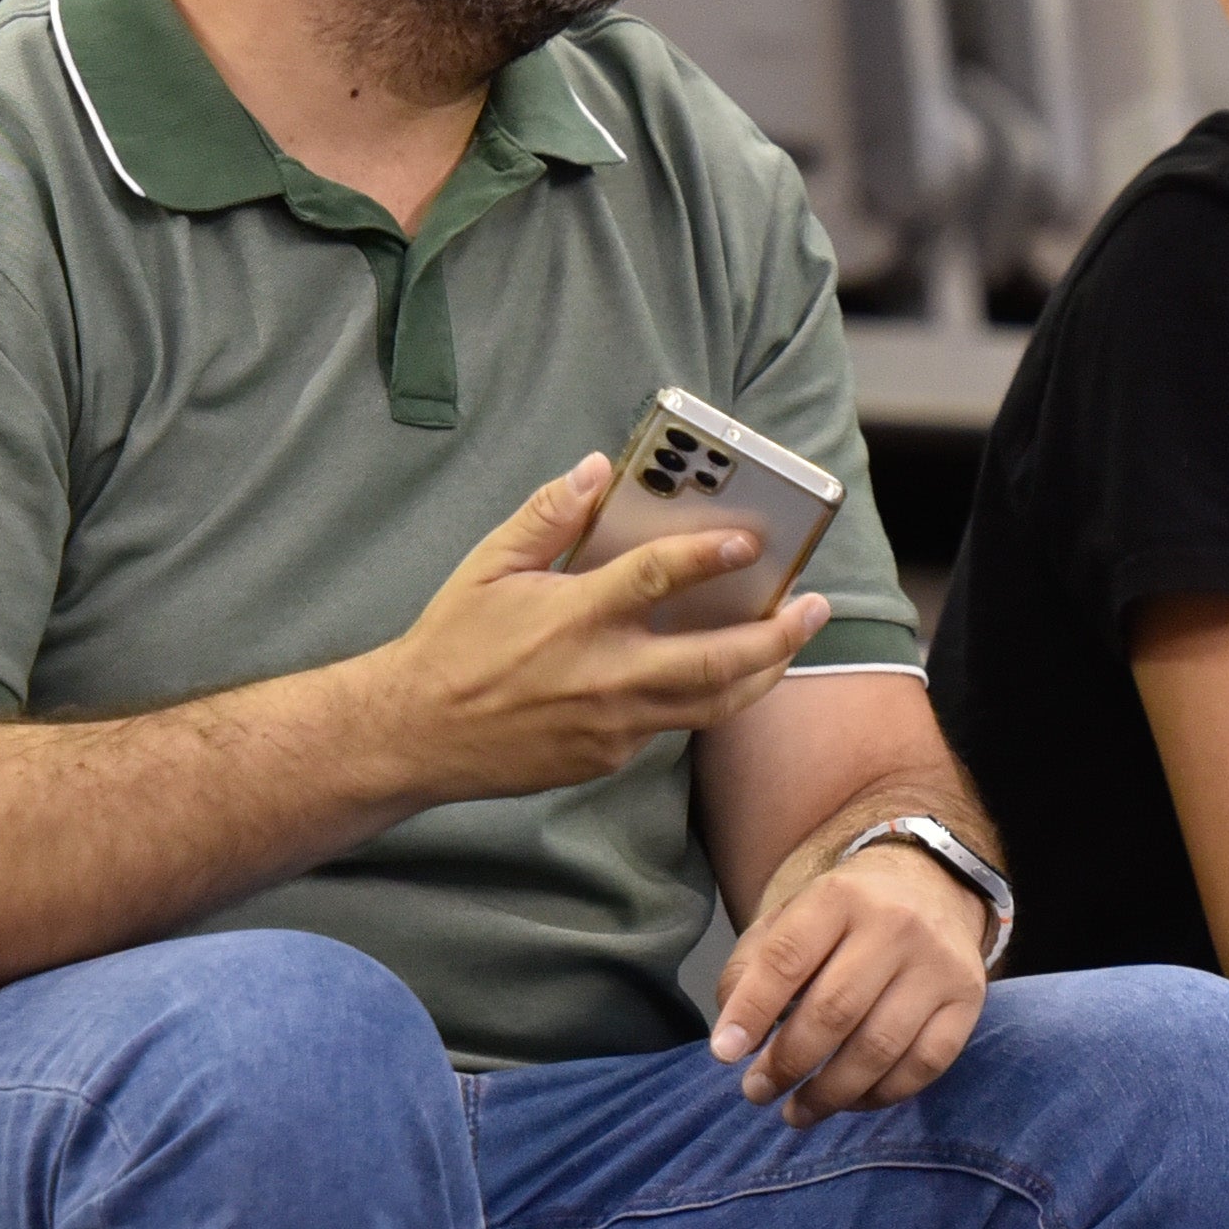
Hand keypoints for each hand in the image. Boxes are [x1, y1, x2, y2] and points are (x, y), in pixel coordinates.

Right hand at [374, 457, 827, 806]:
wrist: (414, 736)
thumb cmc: (450, 645)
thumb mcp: (488, 566)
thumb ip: (547, 517)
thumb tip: (596, 470)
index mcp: (574, 618)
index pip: (659, 579)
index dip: (710, 556)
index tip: (753, 543)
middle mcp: (603, 676)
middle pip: (716, 662)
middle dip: (778, 636)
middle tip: (814, 607)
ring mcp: (611, 725)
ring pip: (710, 704)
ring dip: (761, 673)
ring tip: (790, 644)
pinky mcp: (608, 757)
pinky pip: (670, 725)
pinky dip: (702, 698)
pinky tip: (717, 673)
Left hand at [710, 842, 990, 1124]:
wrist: (933, 887)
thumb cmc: (845, 916)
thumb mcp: (792, 918)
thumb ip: (753, 968)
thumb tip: (734, 1039)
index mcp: (839, 897)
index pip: (787, 958)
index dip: (752, 1011)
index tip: (724, 1054)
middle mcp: (895, 925)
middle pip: (834, 1010)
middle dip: (788, 1063)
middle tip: (757, 1092)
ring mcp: (938, 965)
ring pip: (879, 1046)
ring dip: (829, 1093)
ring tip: (795, 1112)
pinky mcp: (968, 1000)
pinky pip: (924, 1065)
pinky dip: (881, 1096)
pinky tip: (849, 1102)